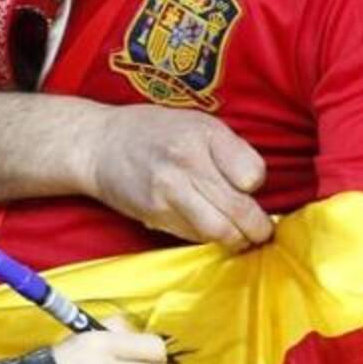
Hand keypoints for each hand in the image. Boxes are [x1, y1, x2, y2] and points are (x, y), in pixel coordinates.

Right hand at [76, 103, 271, 249]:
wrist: (100, 144)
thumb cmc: (154, 132)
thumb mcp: (197, 124)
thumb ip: (229, 151)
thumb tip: (258, 190)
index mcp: (204, 134)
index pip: (253, 174)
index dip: (256, 185)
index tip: (251, 187)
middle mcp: (187, 161)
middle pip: (239, 209)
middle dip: (257, 228)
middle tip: (262, 231)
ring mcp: (169, 191)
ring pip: (219, 231)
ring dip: (236, 240)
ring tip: (241, 237)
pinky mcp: (155, 214)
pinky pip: (194, 236)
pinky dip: (207, 238)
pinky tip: (206, 228)